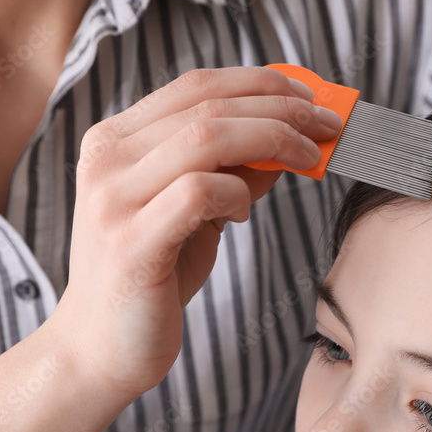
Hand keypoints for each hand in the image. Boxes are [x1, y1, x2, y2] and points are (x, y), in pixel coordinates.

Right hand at [49, 66, 341, 399]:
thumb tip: (291, 139)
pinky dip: (237, 194)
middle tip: (329, 125)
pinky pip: (199, 193)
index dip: (260, 83)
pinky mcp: (130, 242)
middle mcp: (107, 159)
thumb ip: (232, 172)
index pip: (196, 85)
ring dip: (274, 140)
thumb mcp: (197, 211)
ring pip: (207, 137)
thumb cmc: (155, 276)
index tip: (309, 95)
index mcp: (115, 139)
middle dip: (282, 109)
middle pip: (209, 104)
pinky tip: (243, 215)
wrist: (101, 349)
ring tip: (308, 160)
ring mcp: (113, 199)